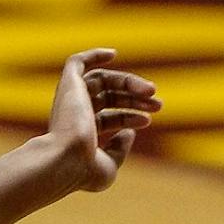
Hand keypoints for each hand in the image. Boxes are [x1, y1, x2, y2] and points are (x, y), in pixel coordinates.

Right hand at [42, 47, 160, 194]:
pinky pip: (75, 63)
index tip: (148, 120)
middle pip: (109, 97)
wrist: (66, 160)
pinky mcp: (68, 85)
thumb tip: (129, 131)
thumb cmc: (85, 169)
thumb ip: (119, 149)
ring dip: (129, 82)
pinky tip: (113, 54)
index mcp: (78, 134)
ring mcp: (69, 100)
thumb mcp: (109, 166)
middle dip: (135, 99)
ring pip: (102, 80)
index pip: (108, 118)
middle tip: (158, 104)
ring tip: (151, 91)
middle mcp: (72, 115)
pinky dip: (93, 55)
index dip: (130, 117)